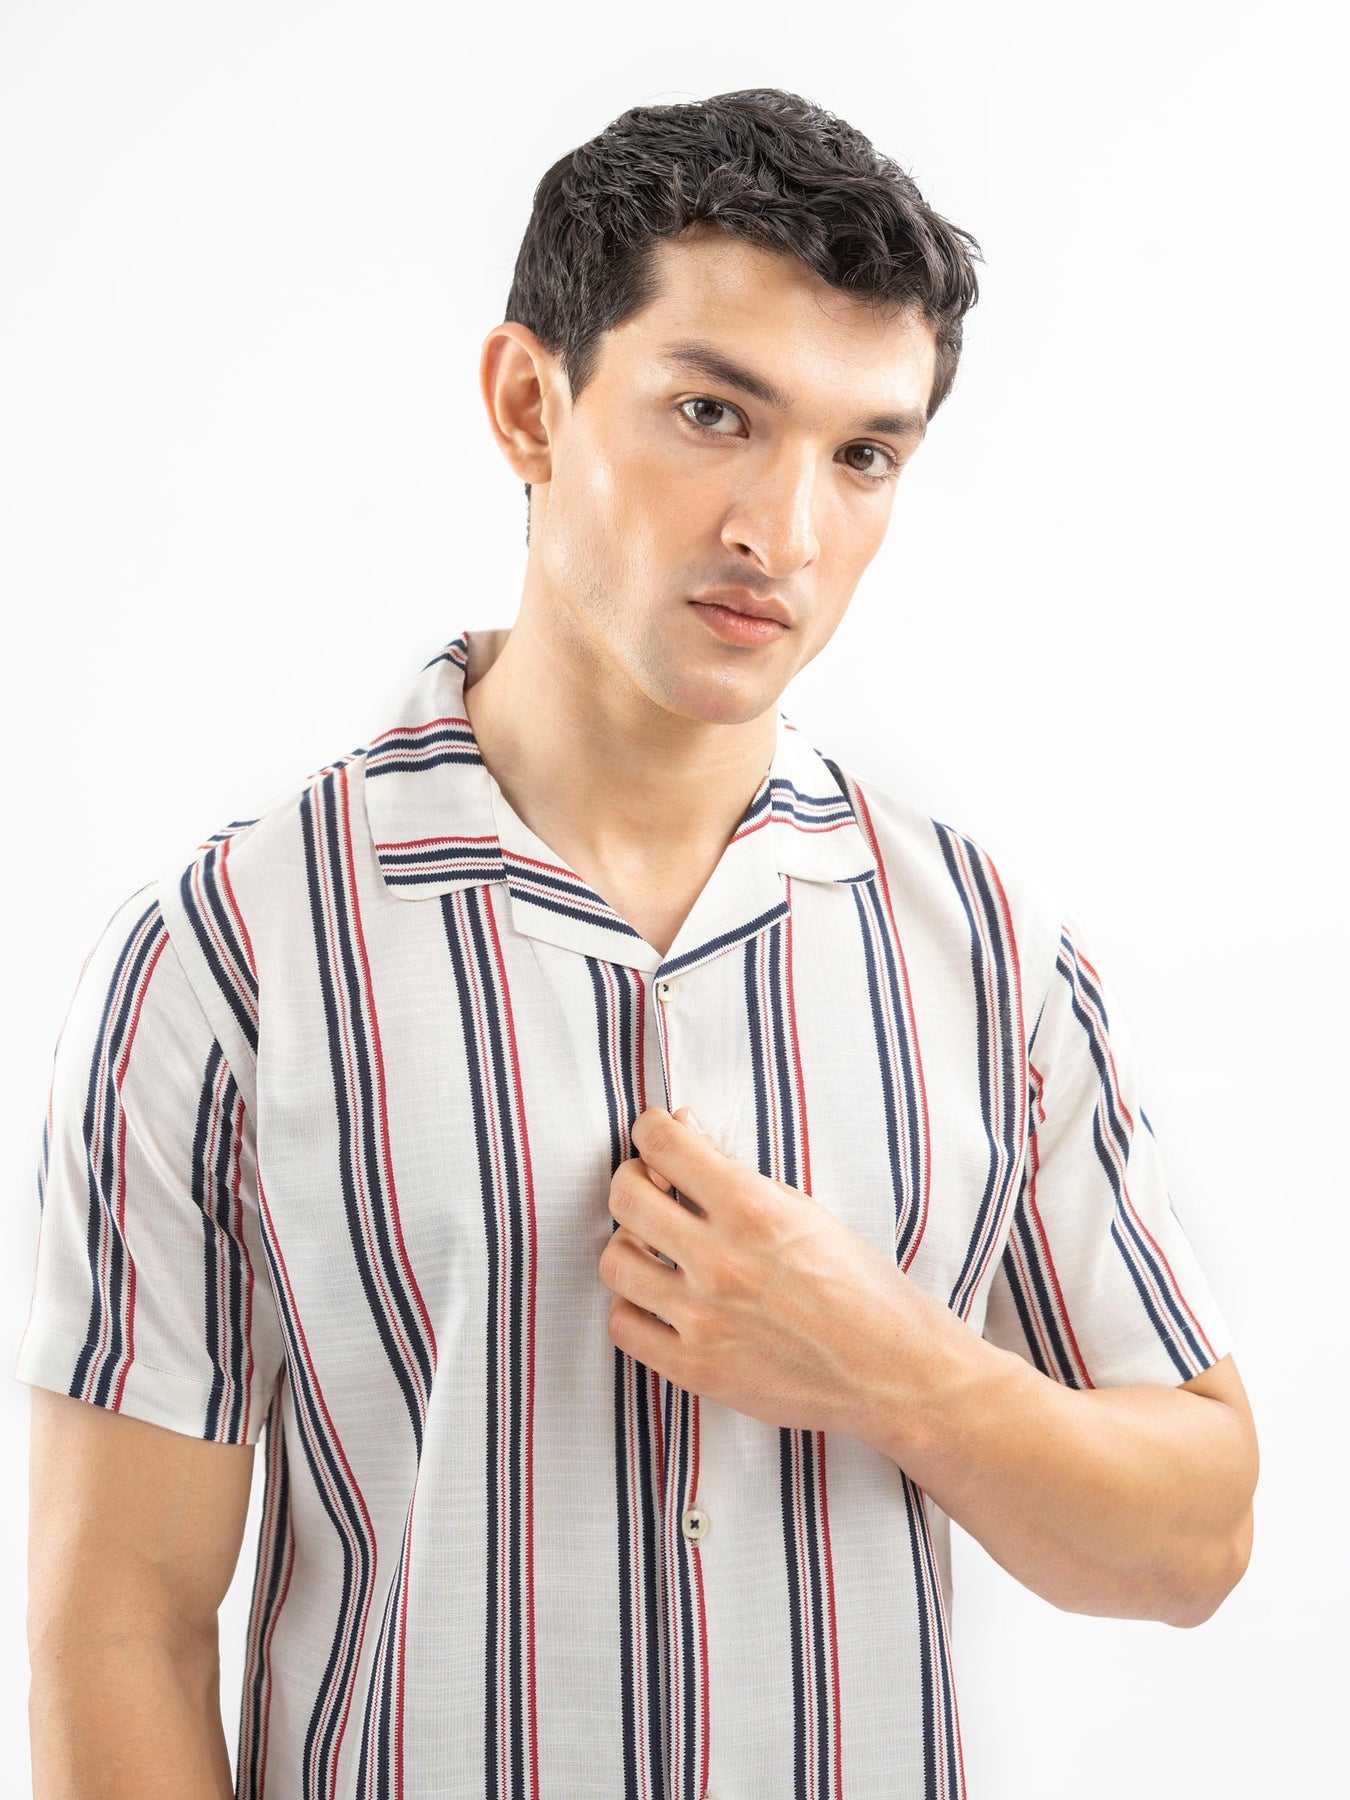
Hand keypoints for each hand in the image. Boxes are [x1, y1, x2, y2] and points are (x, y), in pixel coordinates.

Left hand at [599, 1103, 921, 1438]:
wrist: (893, 1371)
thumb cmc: (859, 1285)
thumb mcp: (803, 1210)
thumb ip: (731, 1170)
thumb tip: (681, 1124)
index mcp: (754, 1208)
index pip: (663, 1144)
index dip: (650, 1130)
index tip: (655, 1136)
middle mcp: (722, 1260)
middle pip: (626, 1198)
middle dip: (634, 1182)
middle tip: (653, 1190)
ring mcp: (704, 1318)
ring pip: (615, 1262)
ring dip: (630, 1247)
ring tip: (656, 1251)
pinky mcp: (696, 1369)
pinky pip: (623, 1326)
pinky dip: (635, 1309)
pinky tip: (661, 1302)